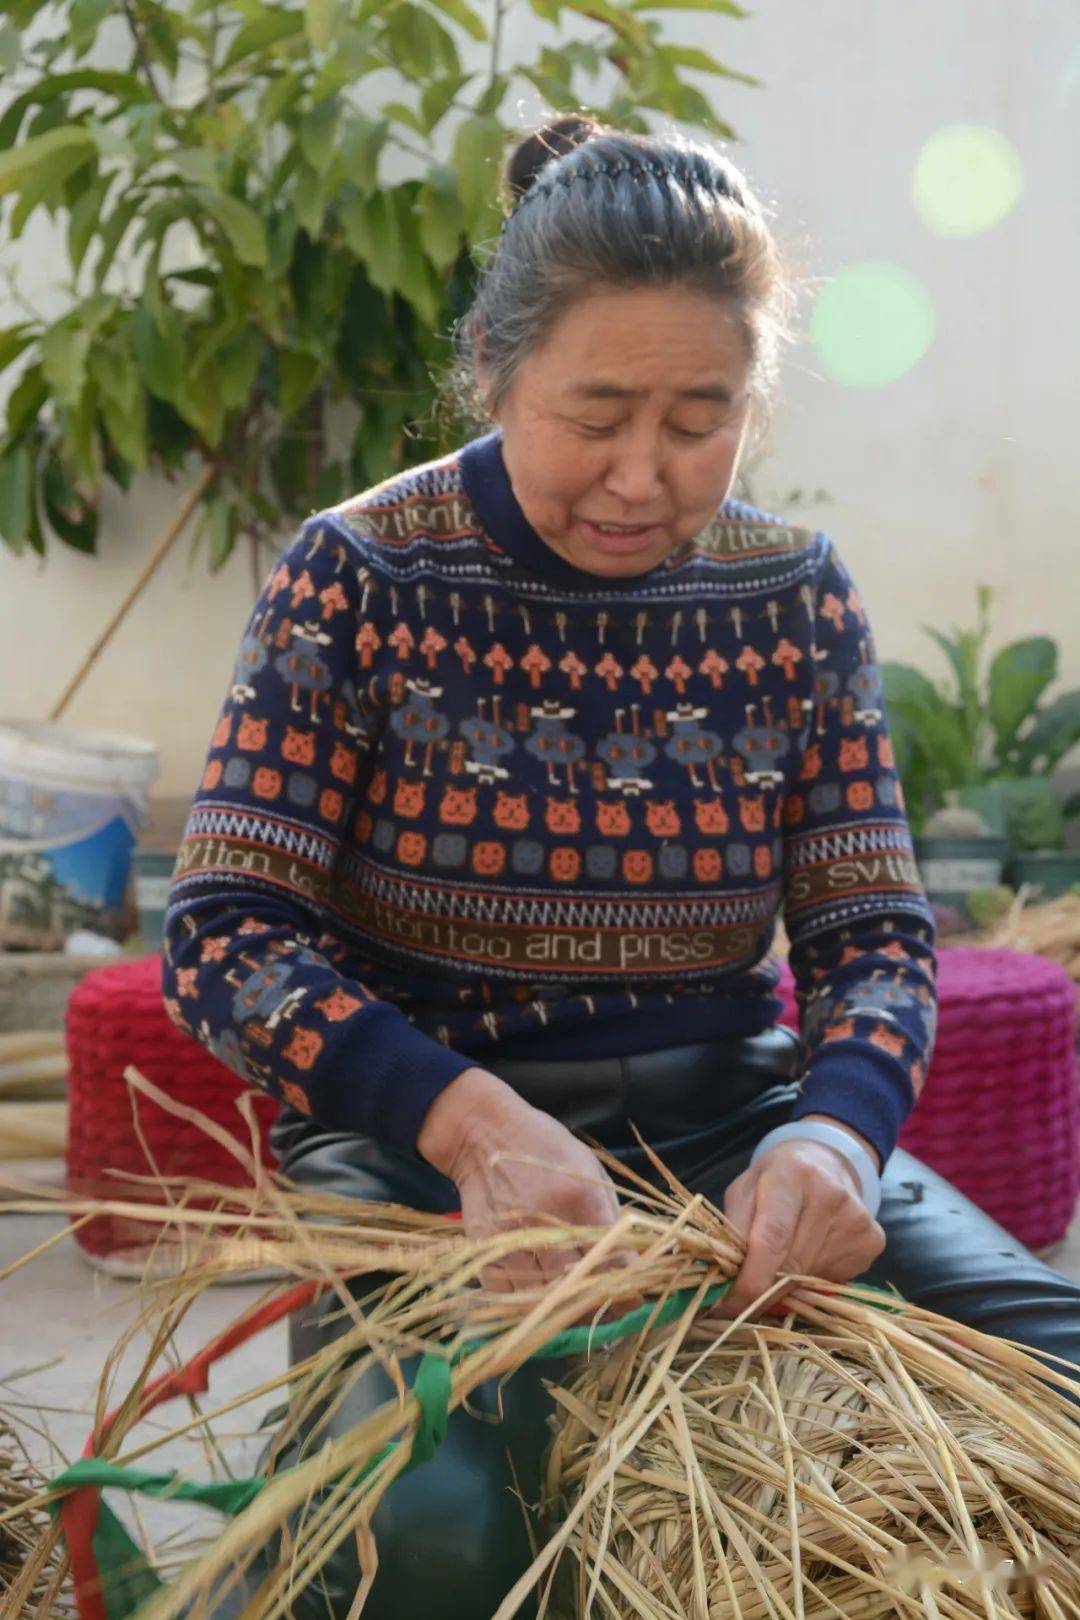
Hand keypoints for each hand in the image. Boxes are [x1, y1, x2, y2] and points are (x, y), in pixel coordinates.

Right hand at [418, 1067, 630, 1299]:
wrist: (484, 1133)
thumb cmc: (546, 1147)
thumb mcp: (589, 1168)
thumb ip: (610, 1215)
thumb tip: (633, 1261)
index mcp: (580, 1196)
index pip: (612, 1257)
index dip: (626, 1286)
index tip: (633, 1298)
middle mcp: (546, 1218)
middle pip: (579, 1283)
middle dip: (599, 1304)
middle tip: (610, 1311)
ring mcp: (511, 1234)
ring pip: (544, 1295)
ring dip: (565, 1310)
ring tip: (579, 1309)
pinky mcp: (484, 1245)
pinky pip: (507, 1294)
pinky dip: (526, 1305)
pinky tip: (541, 1300)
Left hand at [718, 1125, 884, 1319]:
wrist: (825, 1163)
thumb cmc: (774, 1181)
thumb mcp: (744, 1191)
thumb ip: (733, 1230)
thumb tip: (725, 1280)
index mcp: (791, 1173)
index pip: (773, 1237)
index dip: (752, 1278)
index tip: (731, 1304)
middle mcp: (831, 1193)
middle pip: (792, 1264)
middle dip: (764, 1288)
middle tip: (744, 1294)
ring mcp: (857, 1218)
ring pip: (812, 1278)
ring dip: (788, 1284)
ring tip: (781, 1261)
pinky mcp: (873, 1240)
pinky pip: (834, 1280)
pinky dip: (813, 1280)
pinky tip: (810, 1253)